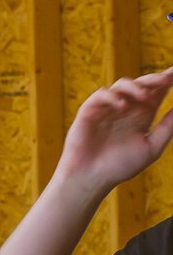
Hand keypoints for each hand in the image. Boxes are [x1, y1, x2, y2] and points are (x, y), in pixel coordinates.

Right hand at [55, 67, 172, 196]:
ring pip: (121, 86)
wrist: (93, 177)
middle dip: (155, 79)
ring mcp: (108, 108)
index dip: (168, 82)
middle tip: (168, 77)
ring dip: (135, 87)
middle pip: (142, 85)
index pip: (157, 93)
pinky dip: (112, 96)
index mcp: (142, 116)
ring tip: (145, 95)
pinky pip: (101, 95)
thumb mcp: (151, 148)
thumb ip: (166, 128)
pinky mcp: (90, 110)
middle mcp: (126, 108)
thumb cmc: (120, 166)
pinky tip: (122, 105)